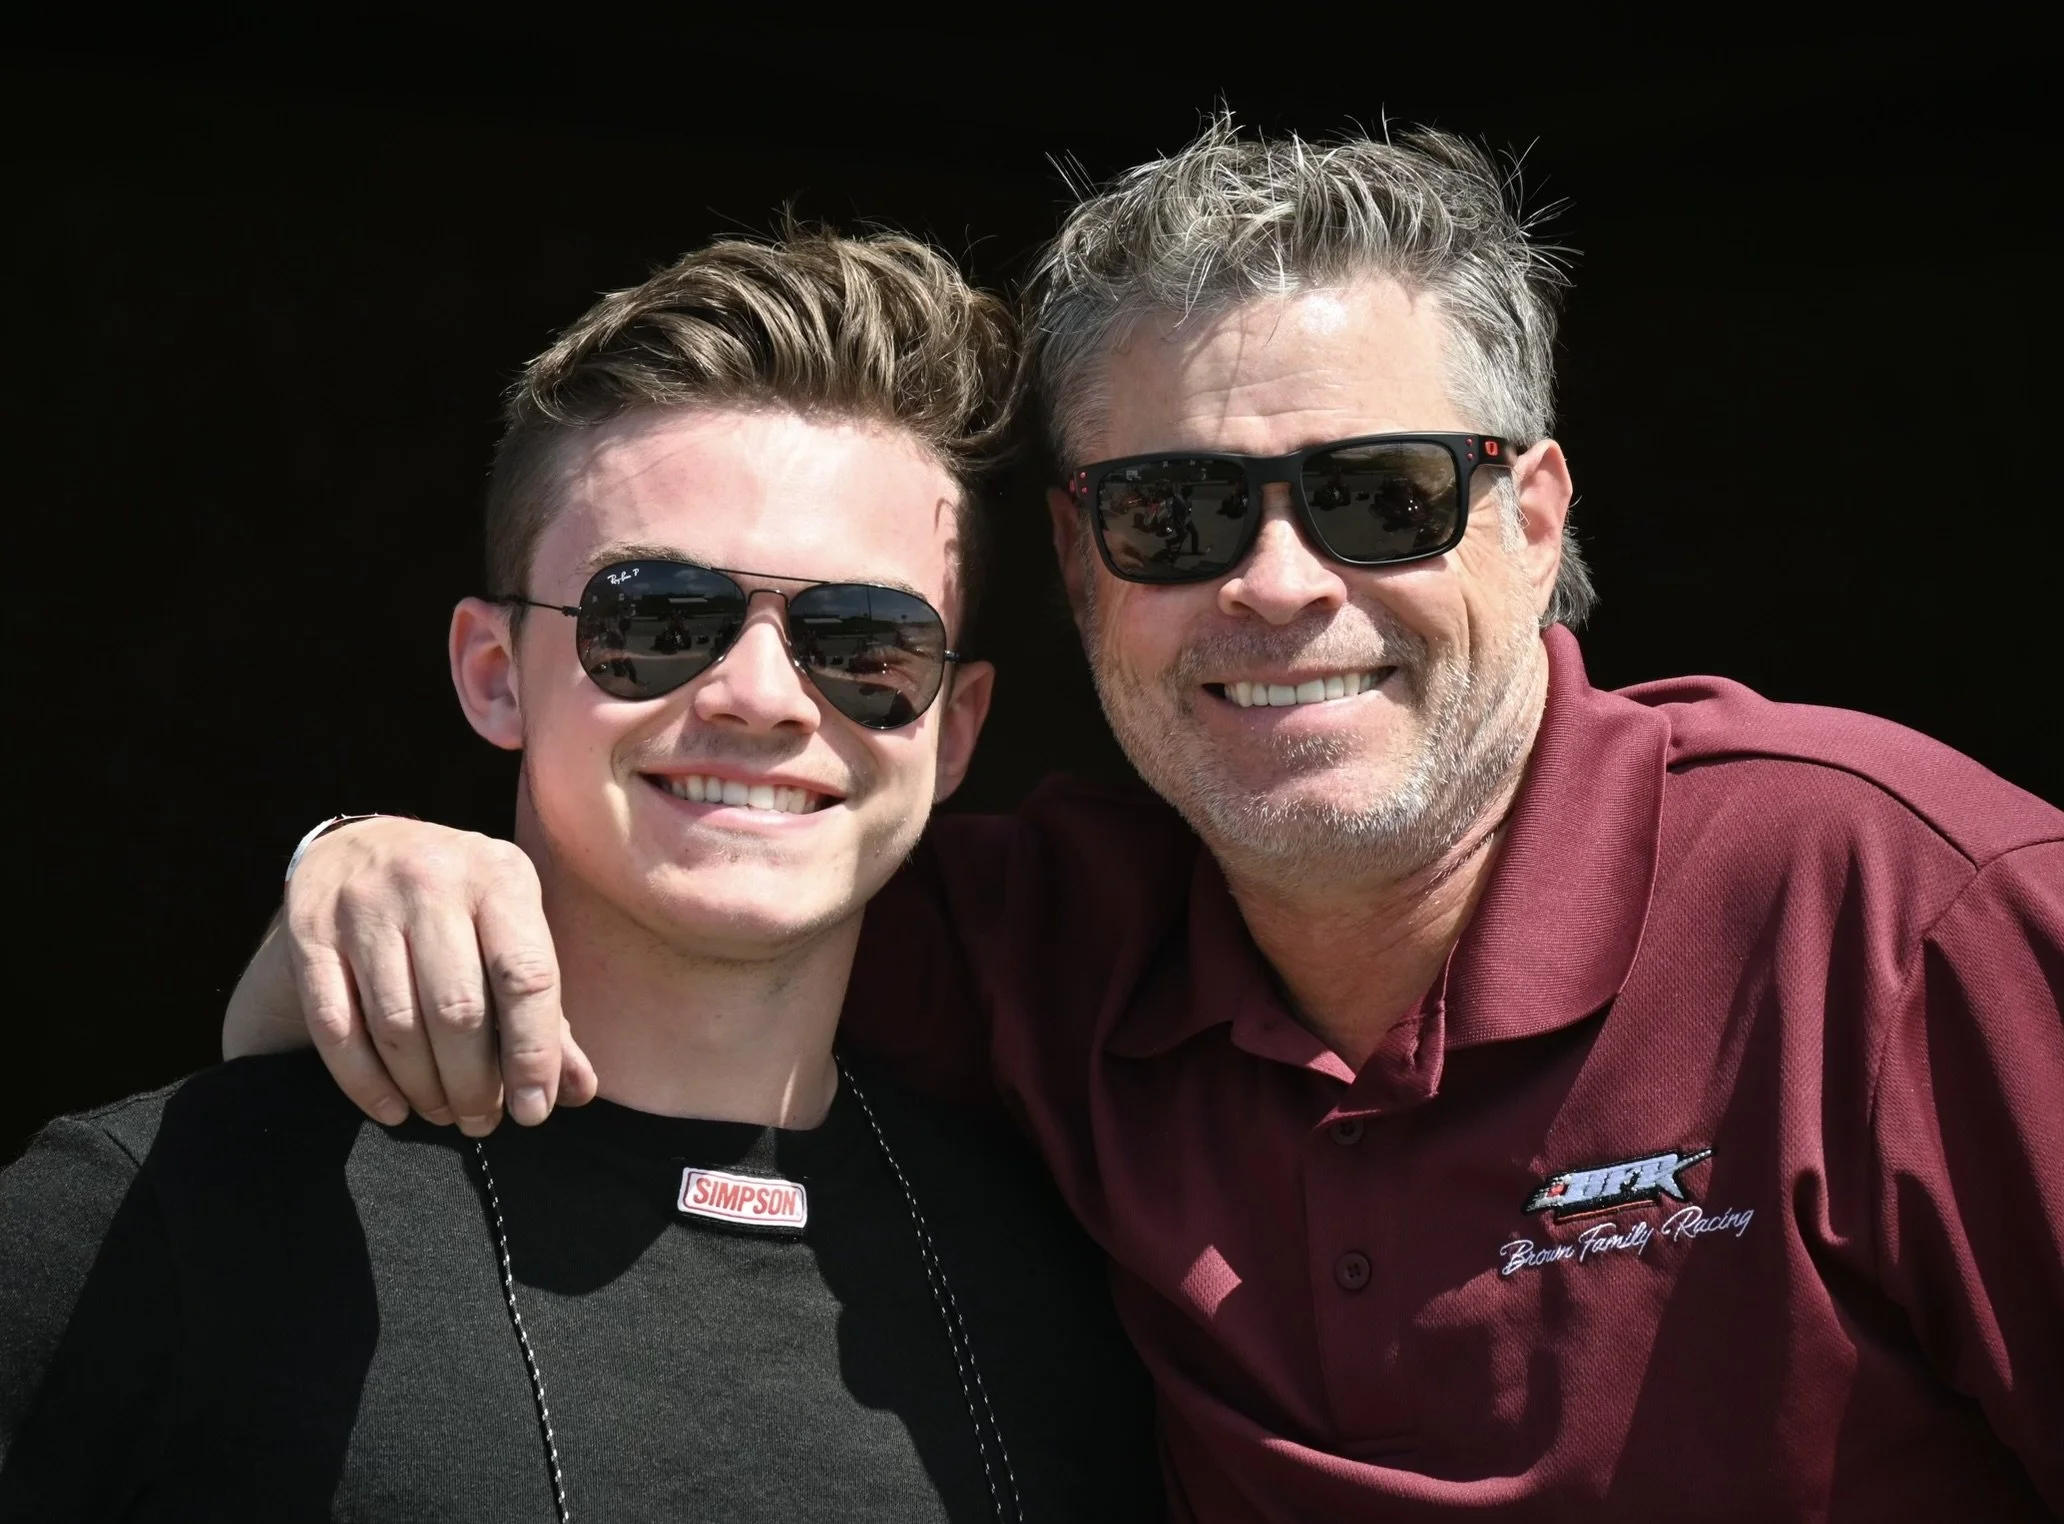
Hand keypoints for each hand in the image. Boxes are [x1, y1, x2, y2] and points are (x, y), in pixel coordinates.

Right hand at [221, 819, 596, 1132]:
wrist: (365, 845)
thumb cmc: (461, 906)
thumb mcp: (513, 930)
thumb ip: (546, 1011)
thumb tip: (577, 1089)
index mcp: (500, 877)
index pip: (526, 976)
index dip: (533, 1053)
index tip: (533, 1109)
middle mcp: (432, 881)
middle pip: (458, 1009)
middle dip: (474, 1083)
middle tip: (481, 1121)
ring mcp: (365, 904)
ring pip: (397, 1023)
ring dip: (424, 1087)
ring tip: (443, 1113)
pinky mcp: (310, 931)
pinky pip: (336, 1026)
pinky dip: (364, 1082)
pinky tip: (392, 1108)